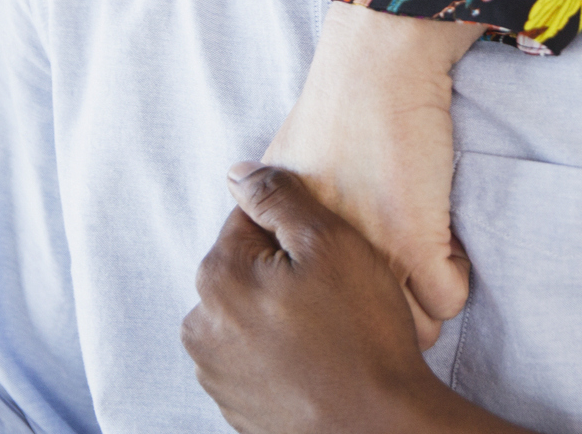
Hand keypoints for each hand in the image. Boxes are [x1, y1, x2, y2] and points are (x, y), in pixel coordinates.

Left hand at [183, 164, 505, 433]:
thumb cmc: (362, 332)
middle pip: (245, 269)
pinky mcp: (235, 408)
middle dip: (283, 271)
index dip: (296, 229)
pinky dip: (281, 352)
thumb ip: (279, 197)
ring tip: (331, 328)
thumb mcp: (331, 242)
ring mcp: (215, 374)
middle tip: (336, 291)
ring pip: (249, 314)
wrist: (380, 428)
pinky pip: (256, 358)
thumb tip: (240, 172)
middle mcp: (201, 327)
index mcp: (217, 277)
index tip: (328, 250)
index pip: (249, 222)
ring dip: (280, 311)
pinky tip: (321, 357)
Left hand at [264, 2, 477, 347]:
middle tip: (393, 266)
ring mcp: (364, 260)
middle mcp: (310, 268)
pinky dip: (452, 275)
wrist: (377, 66)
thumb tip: (248, 245)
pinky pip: (449, 300)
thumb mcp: (281, 167)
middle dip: (384, 313)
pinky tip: (442, 239)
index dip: (339, 302)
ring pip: (413, 326)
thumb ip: (264, 215)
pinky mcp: (414, 246)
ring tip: (418, 251)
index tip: (357, 273)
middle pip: (363, 336)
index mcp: (274, 256)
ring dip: (421, 299)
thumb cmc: (337, 113)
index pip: (309, 325)